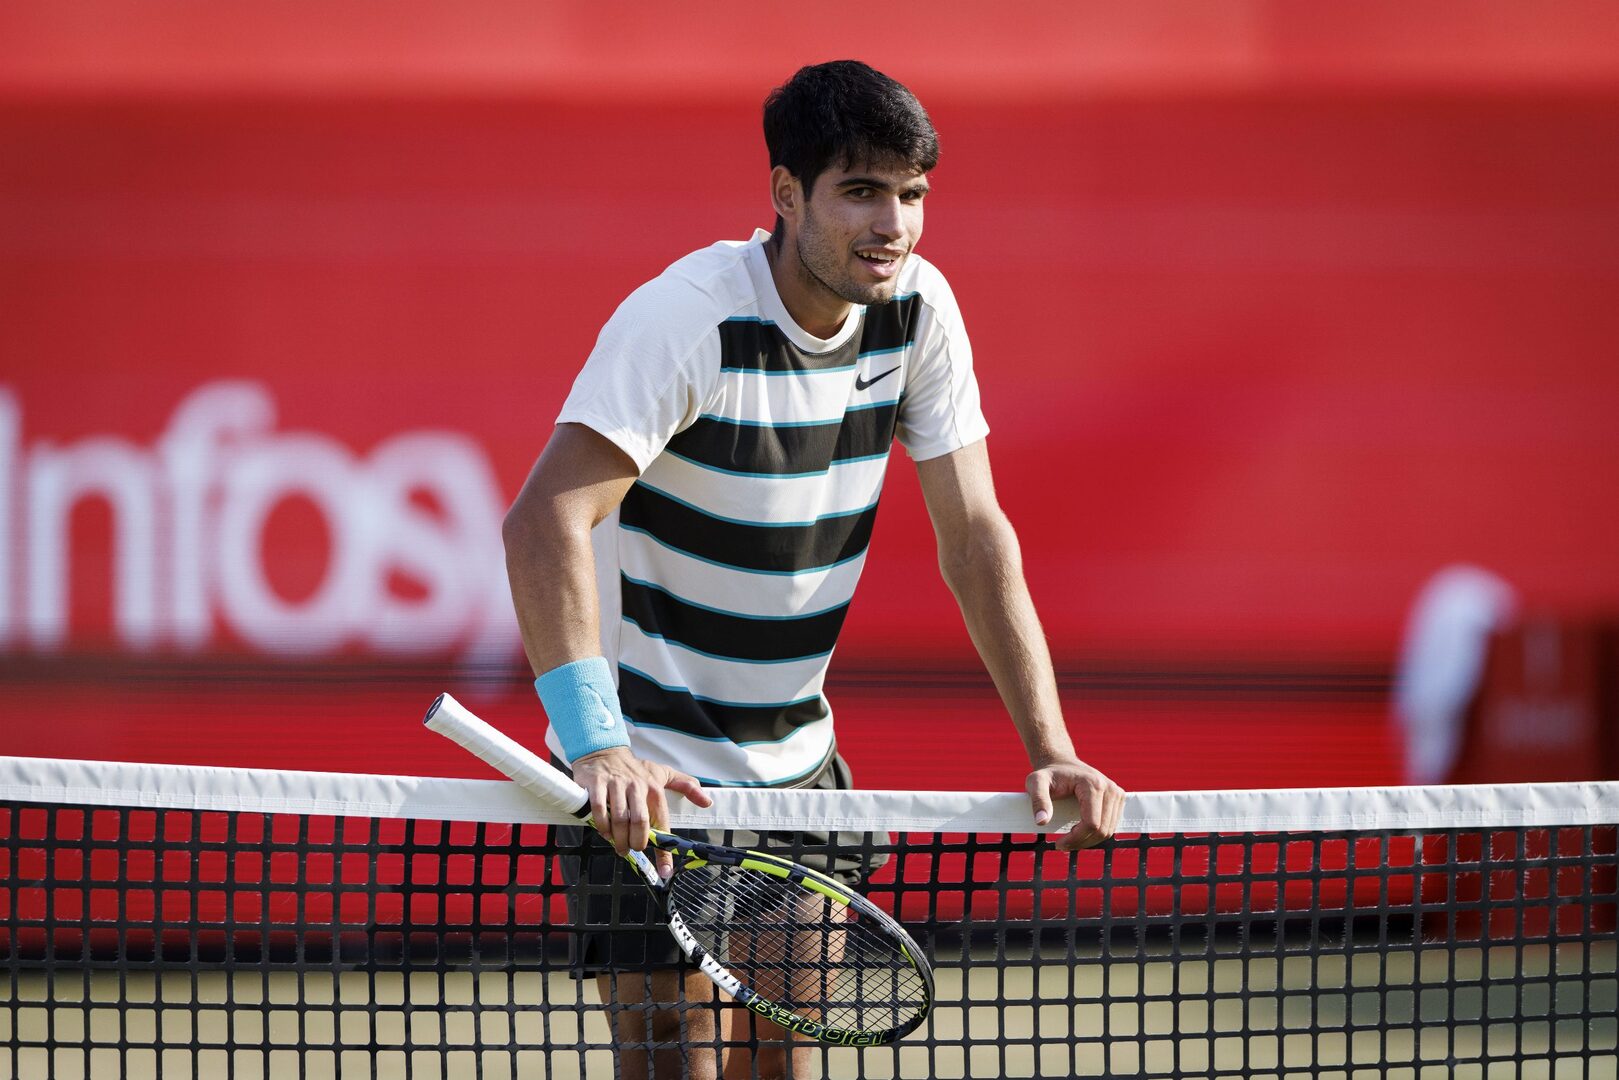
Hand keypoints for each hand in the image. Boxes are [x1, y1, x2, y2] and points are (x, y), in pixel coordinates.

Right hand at [571, 747, 711, 878]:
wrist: (606, 750)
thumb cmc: (635, 768)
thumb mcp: (663, 773)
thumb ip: (686, 786)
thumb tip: (707, 802)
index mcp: (655, 789)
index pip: (662, 823)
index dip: (663, 850)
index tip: (665, 870)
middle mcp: (637, 786)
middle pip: (639, 823)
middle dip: (635, 843)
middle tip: (631, 850)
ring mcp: (616, 785)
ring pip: (619, 819)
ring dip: (618, 838)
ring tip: (618, 846)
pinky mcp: (597, 783)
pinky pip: (599, 809)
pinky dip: (601, 825)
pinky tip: (604, 831)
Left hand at [1026, 759, 1125, 850]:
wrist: (1061, 763)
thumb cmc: (1048, 774)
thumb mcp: (1036, 783)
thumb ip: (1038, 800)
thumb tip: (1042, 821)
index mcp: (1093, 785)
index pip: (1091, 823)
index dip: (1076, 839)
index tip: (1058, 843)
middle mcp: (1110, 788)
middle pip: (1102, 830)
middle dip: (1082, 842)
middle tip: (1062, 844)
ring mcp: (1117, 793)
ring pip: (1109, 830)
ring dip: (1089, 840)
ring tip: (1070, 837)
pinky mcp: (1118, 798)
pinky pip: (1111, 825)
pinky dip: (1096, 834)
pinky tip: (1080, 831)